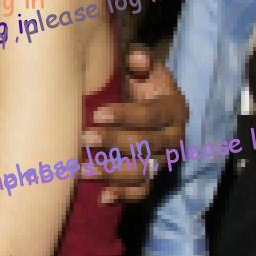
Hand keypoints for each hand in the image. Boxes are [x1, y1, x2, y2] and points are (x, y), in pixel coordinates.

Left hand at [82, 45, 186, 201]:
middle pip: (145, 145)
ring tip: (82, 170)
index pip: (151, 115)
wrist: (150, 103)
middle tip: (84, 138)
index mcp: (173, 110)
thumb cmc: (140, 82)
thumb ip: (140, 59)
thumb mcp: (144, 66)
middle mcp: (173, 139)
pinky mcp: (151, 176)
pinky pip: (141, 192)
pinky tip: (102, 197)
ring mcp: (162, 161)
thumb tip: (136, 57)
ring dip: (112, 172)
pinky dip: (123, 196)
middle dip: (113, 142)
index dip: (126, 115)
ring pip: (142, 171)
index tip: (97, 114)